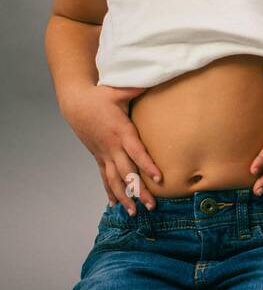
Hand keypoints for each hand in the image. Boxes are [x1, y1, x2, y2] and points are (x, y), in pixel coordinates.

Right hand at [62, 83, 161, 213]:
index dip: (147, 164)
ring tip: (136, 213)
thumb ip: (138, 86)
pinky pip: (105, 177)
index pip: (136, 151)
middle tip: (152, 206)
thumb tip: (158, 75)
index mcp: (120, 130)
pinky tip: (115, 206)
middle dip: (139, 190)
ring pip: (114, 180)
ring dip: (125, 197)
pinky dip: (110, 192)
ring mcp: (103, 153)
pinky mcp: (98, 156)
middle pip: (127, 172)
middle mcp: (111, 146)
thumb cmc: (100, 95)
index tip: (159, 178)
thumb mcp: (119, 89)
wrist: (75, 103)